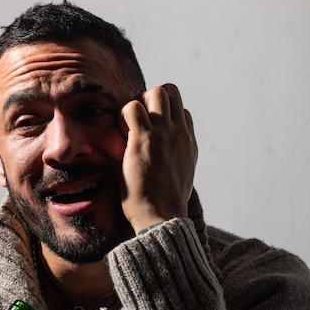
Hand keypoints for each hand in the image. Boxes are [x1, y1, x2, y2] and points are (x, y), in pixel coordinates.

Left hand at [119, 84, 197, 231]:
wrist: (161, 217)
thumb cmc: (165, 205)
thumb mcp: (180, 179)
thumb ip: (176, 162)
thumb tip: (167, 161)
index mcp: (189, 143)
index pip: (183, 112)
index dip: (164, 117)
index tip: (150, 135)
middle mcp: (180, 133)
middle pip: (172, 92)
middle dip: (151, 100)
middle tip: (137, 123)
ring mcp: (164, 134)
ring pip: (156, 91)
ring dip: (139, 103)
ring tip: (129, 127)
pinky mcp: (145, 139)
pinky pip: (132, 107)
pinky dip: (123, 116)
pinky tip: (121, 135)